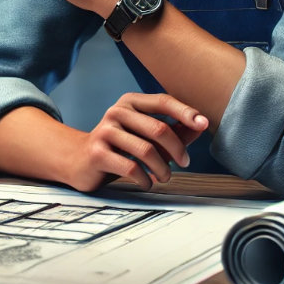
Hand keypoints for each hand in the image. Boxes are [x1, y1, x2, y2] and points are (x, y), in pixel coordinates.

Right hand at [71, 93, 207, 191]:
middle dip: (177, 150)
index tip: (204, 124)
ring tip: (165, 177)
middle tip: (184, 163)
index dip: (185, 112)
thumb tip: (201, 125)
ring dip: (163, 169)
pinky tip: (146, 182)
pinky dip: (145, 179)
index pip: (162, 101)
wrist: (79, 159)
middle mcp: (116, 112)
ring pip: (146, 150)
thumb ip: (173, 130)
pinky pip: (130, 168)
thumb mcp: (146, 135)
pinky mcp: (97, 152)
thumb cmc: (120, 147)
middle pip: (158, 129)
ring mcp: (105, 131)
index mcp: (130, 102)